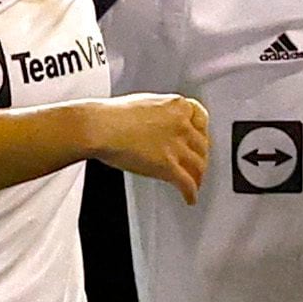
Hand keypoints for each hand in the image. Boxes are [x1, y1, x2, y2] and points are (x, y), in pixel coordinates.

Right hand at [88, 94, 210, 202]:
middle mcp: (181, 124)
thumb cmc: (111, 115)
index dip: (202, 133)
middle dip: (201, 157)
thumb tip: (161, 125)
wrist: (99, 127)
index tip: (200, 140)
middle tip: (197, 164)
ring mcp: (176, 146)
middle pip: (202, 145)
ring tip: (194, 182)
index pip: (202, 119)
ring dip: (198, 176)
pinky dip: (191, 193)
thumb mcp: (145, 103)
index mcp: (176, 106)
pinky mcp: (168, 166)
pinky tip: (189, 198)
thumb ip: (160, 114)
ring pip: (199, 166)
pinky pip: (187, 183)